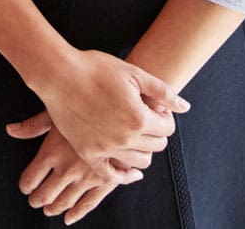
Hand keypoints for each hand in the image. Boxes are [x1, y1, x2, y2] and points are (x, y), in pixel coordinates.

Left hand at [9, 121, 145, 222]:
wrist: (118, 112)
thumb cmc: (85, 108)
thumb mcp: (56, 113)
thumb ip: (32, 126)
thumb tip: (10, 129)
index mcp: (51, 152)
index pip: (30, 179)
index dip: (26, 186)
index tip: (26, 187)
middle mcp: (67, 169)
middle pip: (45, 195)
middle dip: (37, 200)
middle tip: (35, 200)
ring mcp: (86, 178)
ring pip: (64, 202)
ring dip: (54, 208)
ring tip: (49, 208)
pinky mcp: (104, 182)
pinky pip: (88, 204)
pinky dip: (76, 214)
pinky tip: (69, 218)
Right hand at [21, 48, 185, 168]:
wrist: (59, 74)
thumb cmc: (96, 68)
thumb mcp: (133, 73)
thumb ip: (162, 91)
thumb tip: (184, 107)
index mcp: (140, 118)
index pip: (167, 128)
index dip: (165, 117)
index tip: (155, 108)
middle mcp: (126, 138)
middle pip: (156, 146)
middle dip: (156, 132)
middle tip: (146, 119)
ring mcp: (106, 149)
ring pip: (139, 163)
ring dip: (143, 150)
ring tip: (135, 135)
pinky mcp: (89, 154)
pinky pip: (112, 176)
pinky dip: (123, 175)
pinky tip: (128, 169)